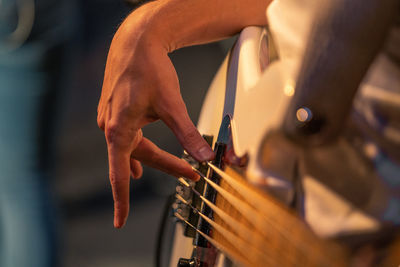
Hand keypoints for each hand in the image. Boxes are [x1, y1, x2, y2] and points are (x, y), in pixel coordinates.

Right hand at [97, 6, 213, 227]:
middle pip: (138, 158)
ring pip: (134, 147)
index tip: (120, 220)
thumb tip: (204, 158)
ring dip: (152, 159)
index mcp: (119, 129)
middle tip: (191, 176)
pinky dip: (139, 148)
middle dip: (166, 167)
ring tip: (170, 171)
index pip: (118, 173)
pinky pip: (127, 137)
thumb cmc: (149, 69)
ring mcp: (111, 118)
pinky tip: (139, 159)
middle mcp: (110, 126)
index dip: (121, 200)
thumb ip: (187, 134)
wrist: (135, 42)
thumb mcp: (172, 104)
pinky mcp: (116, 111)